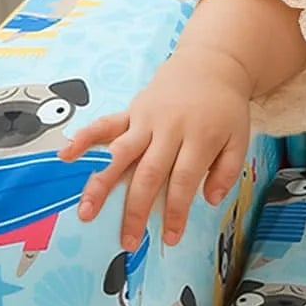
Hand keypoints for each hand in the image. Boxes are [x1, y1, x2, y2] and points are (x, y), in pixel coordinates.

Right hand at [58, 48, 253, 250]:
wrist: (211, 65)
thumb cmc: (224, 108)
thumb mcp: (239, 137)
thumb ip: (227, 170)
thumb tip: (210, 200)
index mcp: (199, 138)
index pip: (184, 181)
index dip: (176, 211)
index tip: (170, 238)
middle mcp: (169, 130)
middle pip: (149, 174)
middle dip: (136, 210)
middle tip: (127, 240)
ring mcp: (146, 120)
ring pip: (120, 154)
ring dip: (101, 183)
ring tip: (86, 210)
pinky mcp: (131, 111)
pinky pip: (105, 124)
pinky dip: (84, 138)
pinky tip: (66, 156)